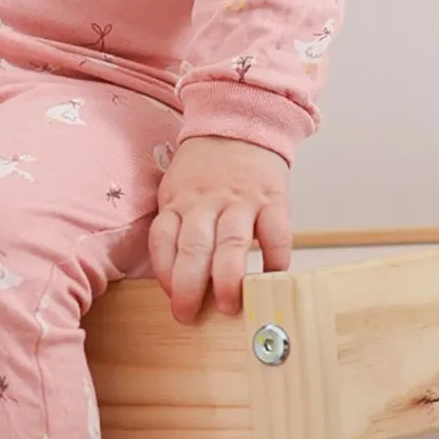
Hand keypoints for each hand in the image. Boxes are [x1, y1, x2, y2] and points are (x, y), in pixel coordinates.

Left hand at [148, 135, 292, 323]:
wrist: (241, 123)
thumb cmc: (205, 169)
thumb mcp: (177, 189)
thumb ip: (176, 227)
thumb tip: (177, 280)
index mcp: (178, 201)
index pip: (162, 240)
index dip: (164, 273)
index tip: (172, 299)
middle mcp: (206, 202)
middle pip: (194, 246)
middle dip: (189, 286)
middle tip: (189, 315)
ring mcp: (240, 200)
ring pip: (232, 242)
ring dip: (228, 278)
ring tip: (228, 306)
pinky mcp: (272, 198)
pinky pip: (276, 233)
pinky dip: (274, 260)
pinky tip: (271, 280)